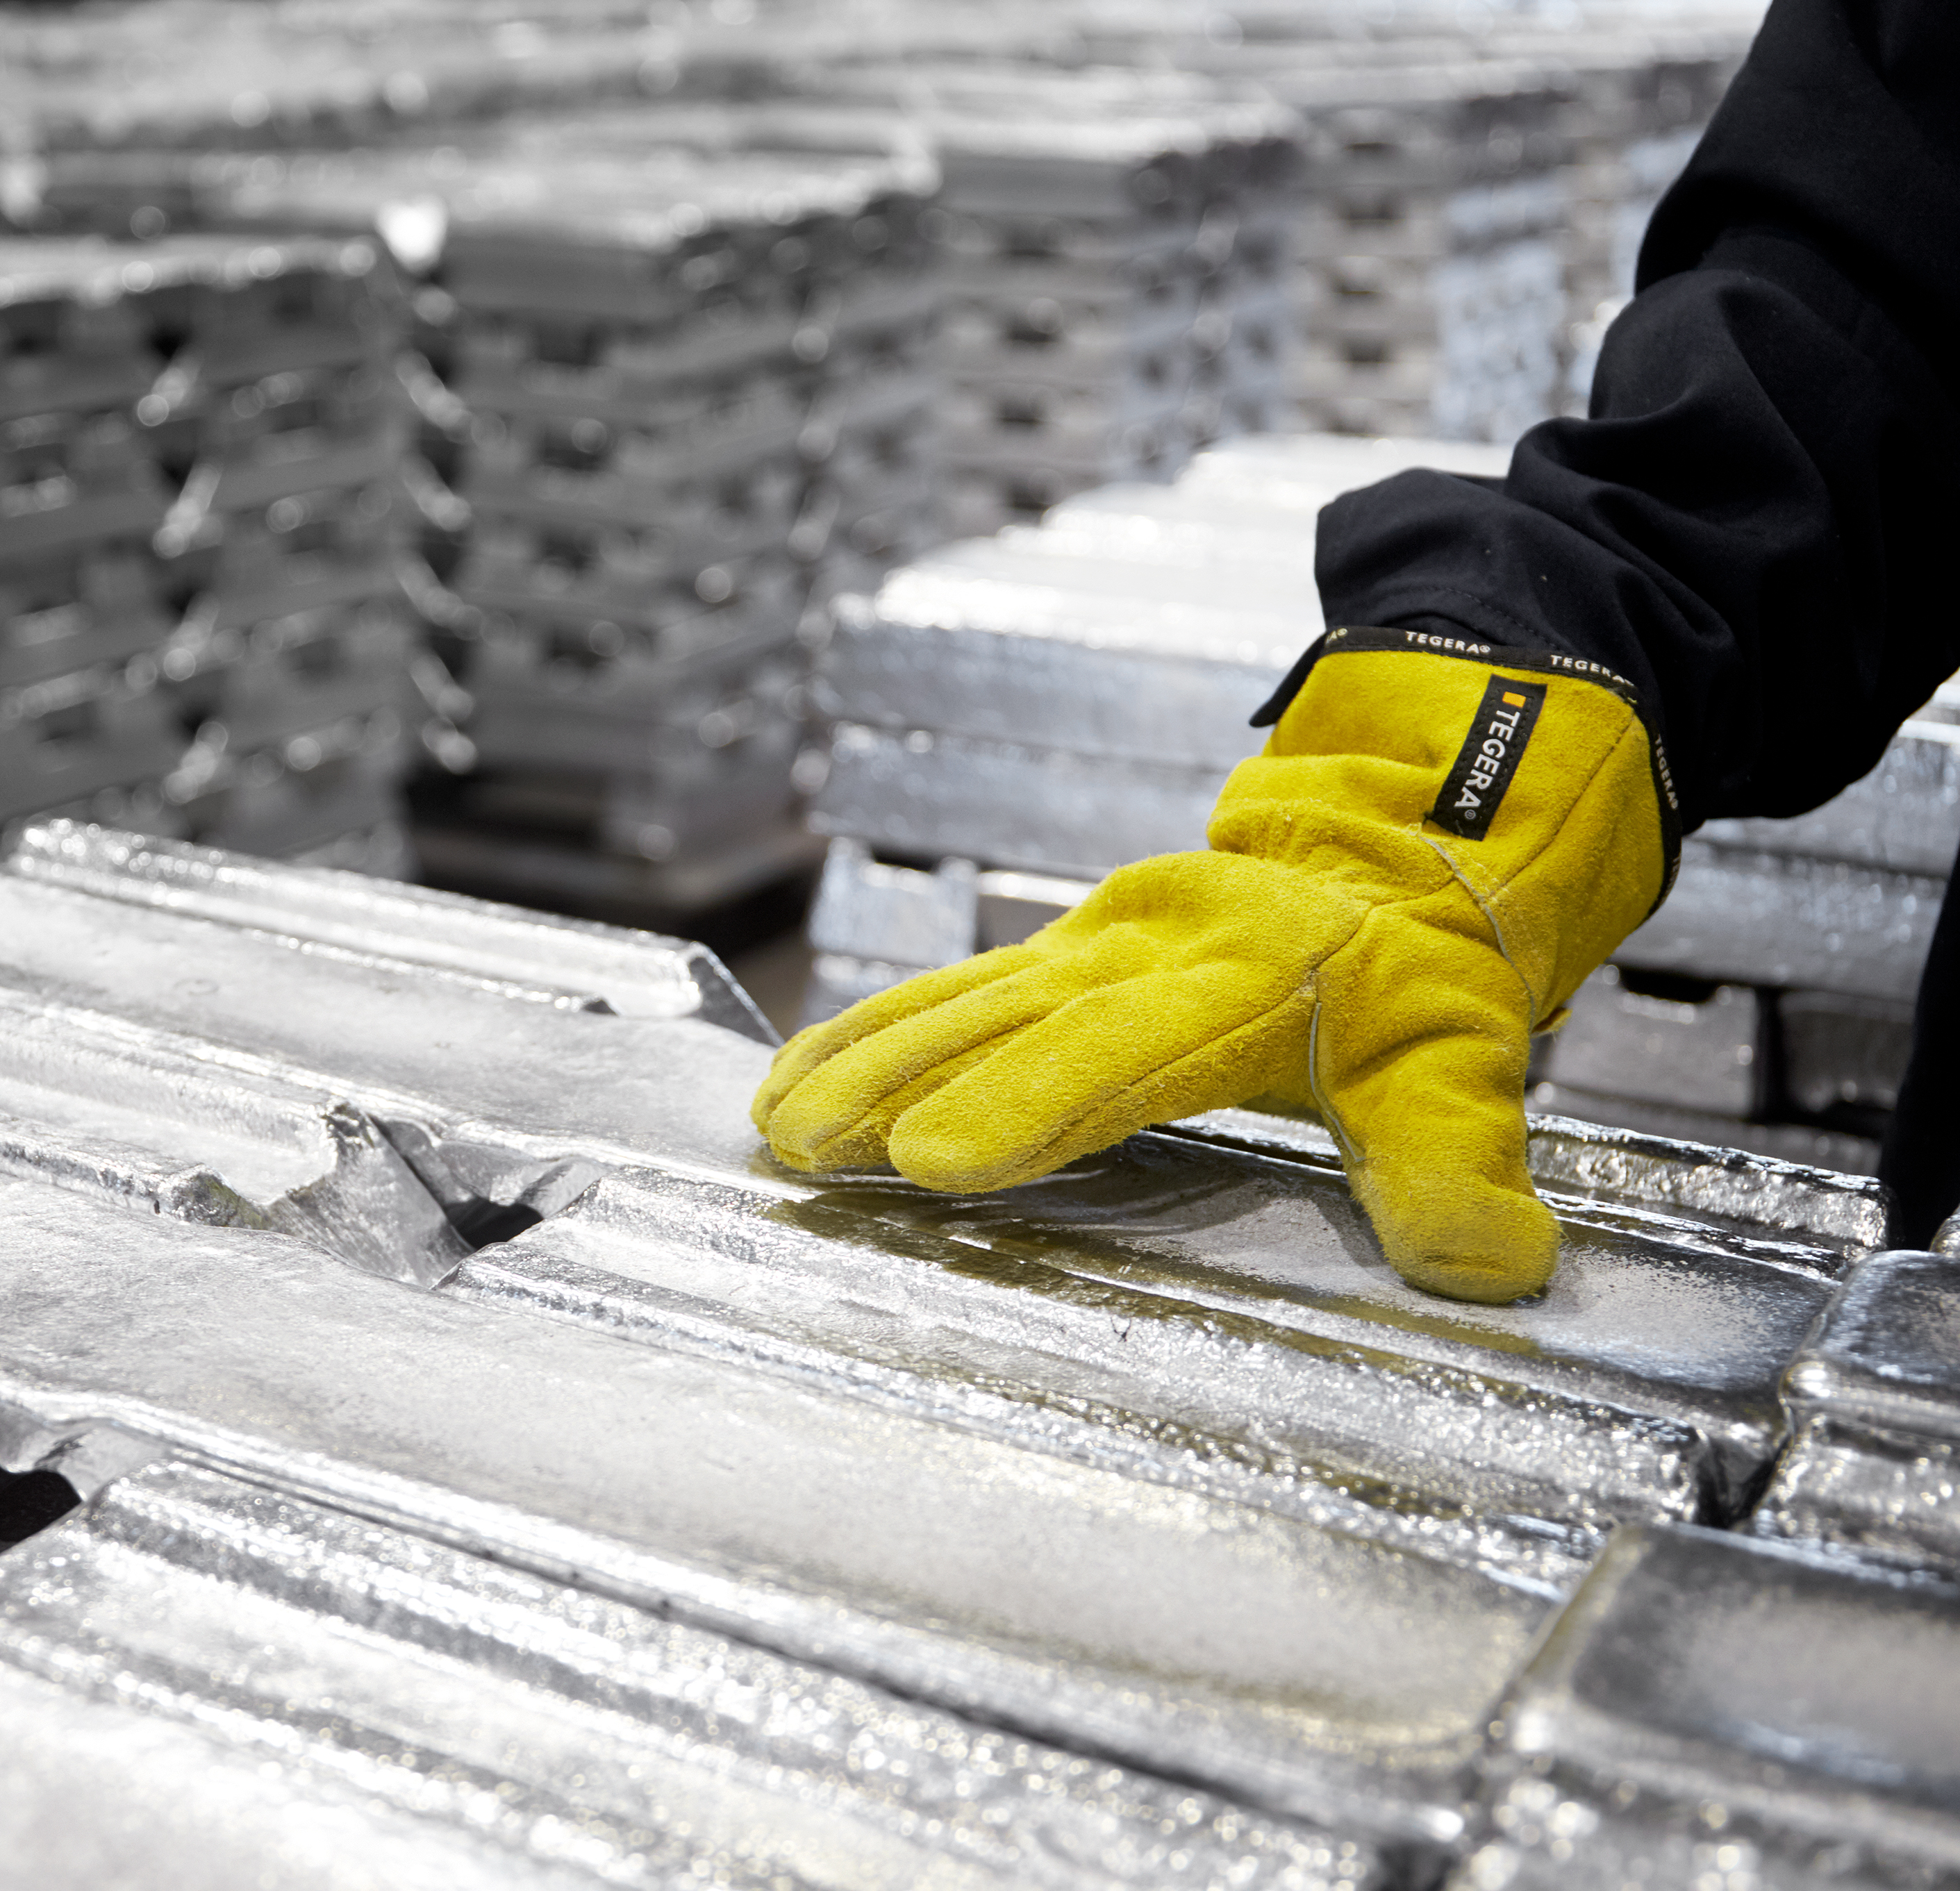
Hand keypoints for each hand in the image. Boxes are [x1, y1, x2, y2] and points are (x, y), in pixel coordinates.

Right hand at [757, 633, 1673, 1303]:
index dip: (1030, 1103)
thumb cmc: (1417, 971)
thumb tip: (1494, 1263)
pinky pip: (944, 991)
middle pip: (1002, 1022)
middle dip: (897, 1086)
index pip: (1123, 1050)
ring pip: (951, 1000)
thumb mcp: (1462, 1061)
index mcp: (1237, 978)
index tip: (940, 1161)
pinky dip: (862, 1032)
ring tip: (776, 1127)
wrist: (1390, 848)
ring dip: (857, 1062)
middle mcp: (1136, 951)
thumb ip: (1459, 1164)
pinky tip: (791, 1077)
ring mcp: (1078, 947)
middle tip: (808, 1149)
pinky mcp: (1046, 955)